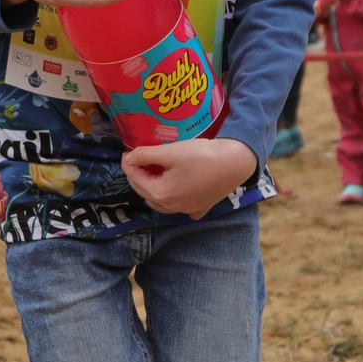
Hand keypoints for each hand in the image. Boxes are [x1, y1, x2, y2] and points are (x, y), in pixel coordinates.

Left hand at [120, 138, 256, 215]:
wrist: (235, 163)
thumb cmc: (201, 155)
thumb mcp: (170, 151)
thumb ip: (145, 155)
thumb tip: (128, 158)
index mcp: (160, 193)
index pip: (136, 178)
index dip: (128, 163)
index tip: (127, 151)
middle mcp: (171, 207)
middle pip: (145, 192)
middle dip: (138, 176)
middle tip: (137, 160)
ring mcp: (187, 210)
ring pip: (160, 203)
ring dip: (152, 189)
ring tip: (152, 173)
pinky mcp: (201, 208)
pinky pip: (182, 208)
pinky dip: (175, 201)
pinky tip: (177, 192)